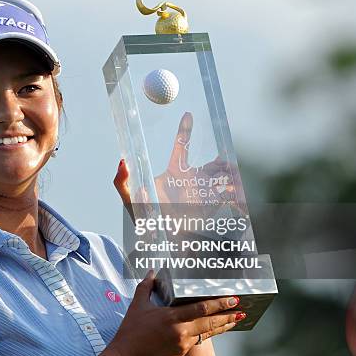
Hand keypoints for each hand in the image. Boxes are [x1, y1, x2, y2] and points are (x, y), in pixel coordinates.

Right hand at [107, 271, 243, 355]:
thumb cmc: (130, 331)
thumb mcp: (137, 305)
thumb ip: (146, 286)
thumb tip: (152, 272)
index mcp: (171, 317)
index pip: (201, 309)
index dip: (219, 304)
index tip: (232, 299)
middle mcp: (181, 331)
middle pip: (210, 322)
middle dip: (227, 315)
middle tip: (240, 309)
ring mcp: (182, 344)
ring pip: (207, 333)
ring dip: (222, 326)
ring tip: (235, 320)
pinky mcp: (180, 353)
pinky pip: (197, 341)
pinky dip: (207, 333)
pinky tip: (212, 329)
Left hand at [114, 112, 241, 210]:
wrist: (161, 241)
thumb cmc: (145, 218)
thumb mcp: (130, 200)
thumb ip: (122, 183)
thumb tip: (122, 162)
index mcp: (174, 171)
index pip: (181, 146)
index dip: (185, 130)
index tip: (188, 114)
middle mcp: (191, 178)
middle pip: (210, 164)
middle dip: (220, 162)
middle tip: (225, 161)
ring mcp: (202, 191)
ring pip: (221, 177)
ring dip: (228, 176)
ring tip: (231, 178)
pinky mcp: (211, 206)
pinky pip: (225, 196)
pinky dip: (231, 193)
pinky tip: (233, 193)